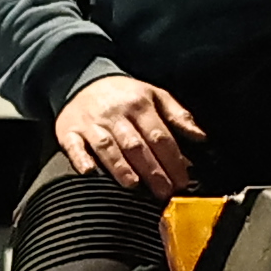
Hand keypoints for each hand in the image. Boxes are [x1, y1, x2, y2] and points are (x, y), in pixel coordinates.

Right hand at [56, 72, 203, 193]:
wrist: (83, 78)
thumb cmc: (124, 94)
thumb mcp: (155, 95)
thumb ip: (179, 116)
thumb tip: (201, 138)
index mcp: (139, 105)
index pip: (159, 136)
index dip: (172, 160)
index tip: (182, 180)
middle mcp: (116, 114)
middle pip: (136, 145)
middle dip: (152, 170)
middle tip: (164, 192)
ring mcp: (91, 123)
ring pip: (107, 146)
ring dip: (120, 167)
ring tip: (134, 185)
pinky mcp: (69, 130)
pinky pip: (73, 145)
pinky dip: (81, 158)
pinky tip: (89, 172)